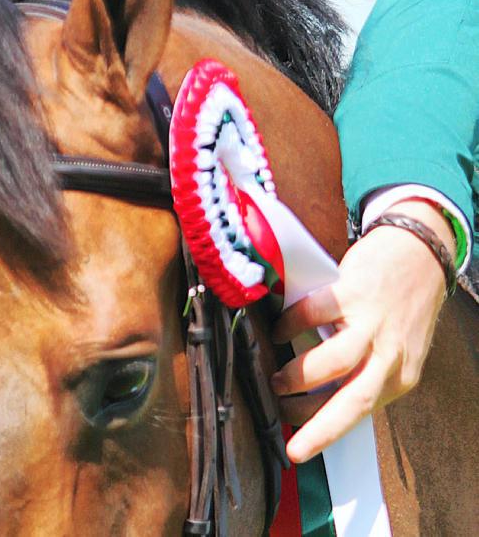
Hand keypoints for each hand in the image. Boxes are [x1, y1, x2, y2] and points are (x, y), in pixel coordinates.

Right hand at [271, 199, 455, 462]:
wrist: (421, 252)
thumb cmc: (401, 304)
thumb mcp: (393, 349)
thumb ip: (365, 371)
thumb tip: (316, 394)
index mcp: (401, 375)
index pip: (361, 414)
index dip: (325, 434)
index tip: (297, 446)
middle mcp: (391, 354)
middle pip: (352, 400)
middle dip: (314, 423)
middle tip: (279, 420)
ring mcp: (373, 323)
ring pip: (336, 361)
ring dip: (299, 374)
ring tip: (278, 378)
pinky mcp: (354, 291)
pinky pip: (315, 313)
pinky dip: (291, 324)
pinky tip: (280, 330)